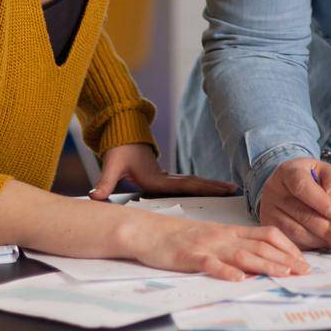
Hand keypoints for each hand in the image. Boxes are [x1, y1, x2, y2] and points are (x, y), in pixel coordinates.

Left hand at [89, 142, 237, 200]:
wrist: (122, 135)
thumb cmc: (118, 150)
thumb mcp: (111, 165)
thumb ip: (104, 182)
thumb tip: (95, 196)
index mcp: (157, 178)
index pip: (185, 185)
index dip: (204, 188)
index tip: (222, 189)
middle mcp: (165, 177)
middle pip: (195, 183)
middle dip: (215, 187)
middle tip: (236, 189)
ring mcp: (166, 177)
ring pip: (193, 183)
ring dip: (211, 187)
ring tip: (230, 190)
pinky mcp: (164, 178)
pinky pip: (186, 185)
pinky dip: (200, 187)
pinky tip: (209, 192)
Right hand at [122, 209, 306, 281]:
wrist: (149, 232)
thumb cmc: (181, 237)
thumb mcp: (213, 237)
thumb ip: (235, 245)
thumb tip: (260, 260)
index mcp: (231, 231)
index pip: (267, 235)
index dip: (287, 246)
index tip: (303, 260)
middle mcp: (224, 237)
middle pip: (260, 245)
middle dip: (285, 258)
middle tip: (303, 271)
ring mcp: (208, 246)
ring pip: (242, 254)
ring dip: (265, 264)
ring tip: (283, 273)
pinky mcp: (190, 257)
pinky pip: (211, 264)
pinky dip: (226, 271)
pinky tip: (239, 279)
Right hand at [258, 157, 330, 252]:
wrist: (291, 185)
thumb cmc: (314, 179)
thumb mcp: (329, 173)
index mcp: (289, 171)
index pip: (302, 186)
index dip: (320, 201)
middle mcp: (274, 189)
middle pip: (300, 213)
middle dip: (324, 228)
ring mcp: (268, 209)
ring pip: (294, 230)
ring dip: (317, 239)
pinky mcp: (268, 226)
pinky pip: (289, 241)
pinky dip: (308, 245)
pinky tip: (320, 244)